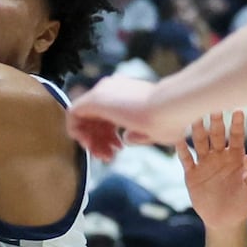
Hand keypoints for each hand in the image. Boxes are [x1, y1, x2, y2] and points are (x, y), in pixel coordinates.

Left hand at [67, 74, 181, 161]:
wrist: (173, 107)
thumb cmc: (172, 120)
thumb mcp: (155, 131)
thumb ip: (138, 133)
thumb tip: (125, 139)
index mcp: (127, 93)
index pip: (107, 115)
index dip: (109, 136)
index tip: (119, 149)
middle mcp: (112, 89)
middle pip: (94, 118)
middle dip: (99, 141)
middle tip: (109, 157)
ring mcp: (103, 91)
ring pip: (83, 118)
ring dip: (90, 141)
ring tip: (104, 157)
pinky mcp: (94, 98)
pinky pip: (73, 115)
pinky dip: (78, 133)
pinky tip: (91, 146)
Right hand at [176, 111, 246, 228]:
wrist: (226, 220)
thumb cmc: (243, 202)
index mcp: (235, 157)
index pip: (236, 136)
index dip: (237, 124)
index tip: (238, 109)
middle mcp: (219, 156)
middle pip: (216, 134)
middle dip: (215, 120)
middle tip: (214, 104)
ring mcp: (204, 164)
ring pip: (200, 141)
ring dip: (197, 128)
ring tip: (195, 114)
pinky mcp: (192, 174)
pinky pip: (185, 158)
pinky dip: (181, 148)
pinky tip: (177, 137)